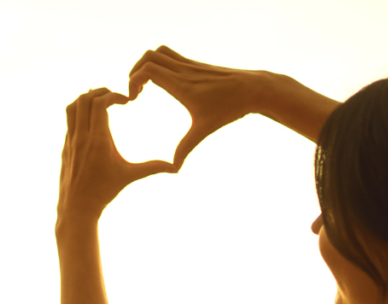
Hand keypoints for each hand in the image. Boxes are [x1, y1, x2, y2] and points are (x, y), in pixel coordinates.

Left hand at [57, 88, 174, 225]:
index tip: (126, 101)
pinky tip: (92, 118)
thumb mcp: (129, 176)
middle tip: (114, 96)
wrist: (77, 208)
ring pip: (72, 107)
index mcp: (98, 140)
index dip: (113, 95)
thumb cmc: (104, 192)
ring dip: (85, 99)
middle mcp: (81, 137)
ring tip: (101, 101)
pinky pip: (68, 120)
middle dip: (100, 92)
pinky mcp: (65, 147)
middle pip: (84, 99)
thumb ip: (152, 168)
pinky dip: (79, 112)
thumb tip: (176, 168)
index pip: (100, 103)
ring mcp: (70, 141)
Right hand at [128, 46, 261, 168]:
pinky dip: (159, 64)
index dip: (133, 81)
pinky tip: (163, 83)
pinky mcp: (196, 64)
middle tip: (136, 91)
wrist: (254, 89)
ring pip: (159, 51)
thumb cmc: (230, 109)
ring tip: (145, 85)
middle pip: (149, 56)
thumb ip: (186, 147)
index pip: (149, 70)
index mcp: (182, 85)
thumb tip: (174, 169)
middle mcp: (184, 71)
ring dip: (146, 64)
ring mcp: (190, 65)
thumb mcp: (204, 130)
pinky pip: (171, 55)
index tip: (134, 98)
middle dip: (135, 71)